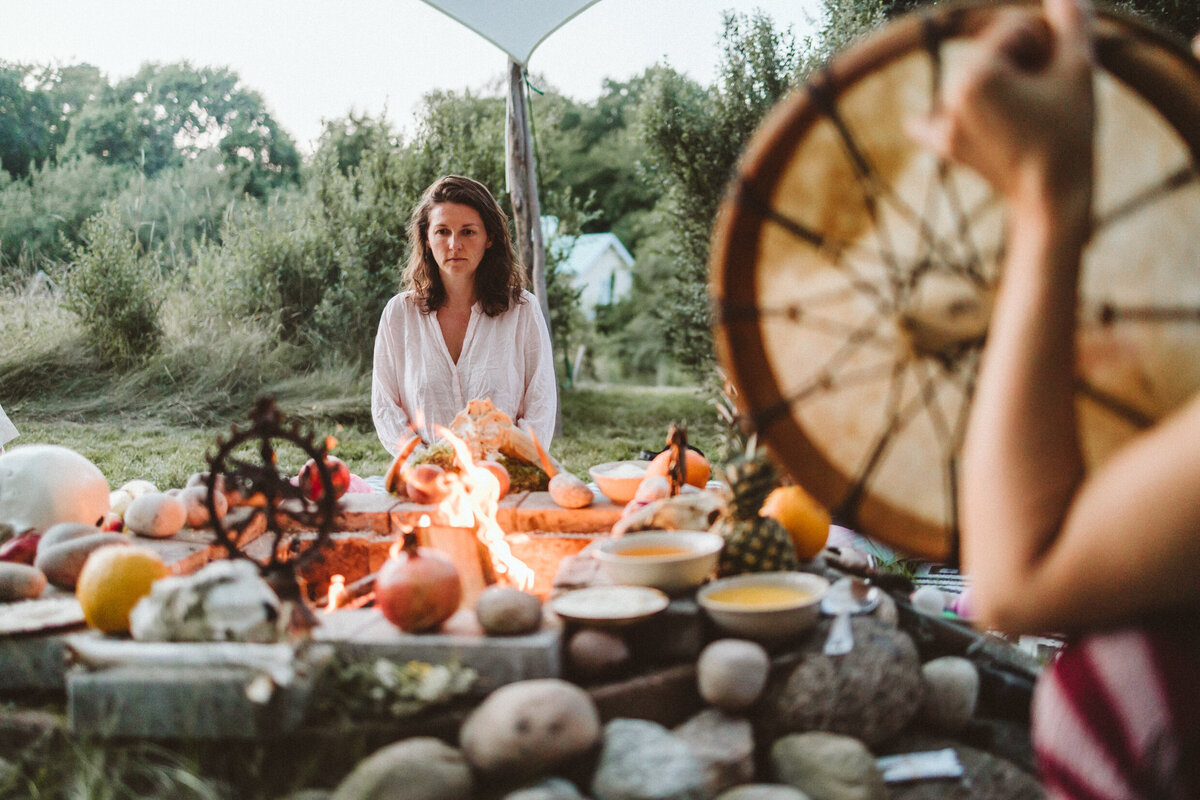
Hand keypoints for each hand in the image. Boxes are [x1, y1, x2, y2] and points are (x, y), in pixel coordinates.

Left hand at [908, 0, 1094, 219]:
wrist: (1052, 199)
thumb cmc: (1069, 134)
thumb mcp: (1078, 70)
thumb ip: (1072, 21)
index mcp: (977, 74)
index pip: (1014, 29)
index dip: (1045, 40)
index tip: (1061, 66)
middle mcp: (950, 96)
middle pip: (992, 53)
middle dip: (1022, 60)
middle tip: (1048, 90)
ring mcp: (944, 123)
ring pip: (973, 80)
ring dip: (999, 82)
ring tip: (1030, 110)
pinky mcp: (945, 146)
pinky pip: (926, 124)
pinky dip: (927, 121)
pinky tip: (917, 121)